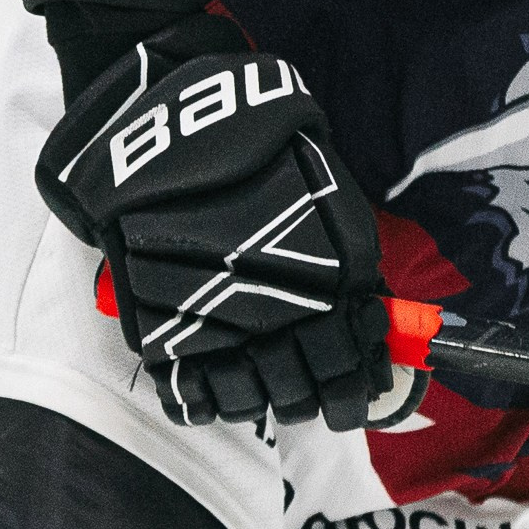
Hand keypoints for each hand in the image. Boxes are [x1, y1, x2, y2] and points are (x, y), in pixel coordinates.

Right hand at [35, 13, 421, 430]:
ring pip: (248, 399)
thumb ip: (347, 255)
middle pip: (302, 389)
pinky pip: (188, 391)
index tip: (358, 393)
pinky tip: (218, 396)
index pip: (350, 362)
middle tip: (316, 397)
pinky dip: (206, 402)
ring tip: (269, 394)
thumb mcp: (327, 193)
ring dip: (263, 402)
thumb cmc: (261, 148)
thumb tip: (367, 312)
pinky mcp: (161, 330)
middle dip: (313, 397)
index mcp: (327, 282)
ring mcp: (215, 326)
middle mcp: (275, 313)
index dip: (356, 386)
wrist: (173, 126)